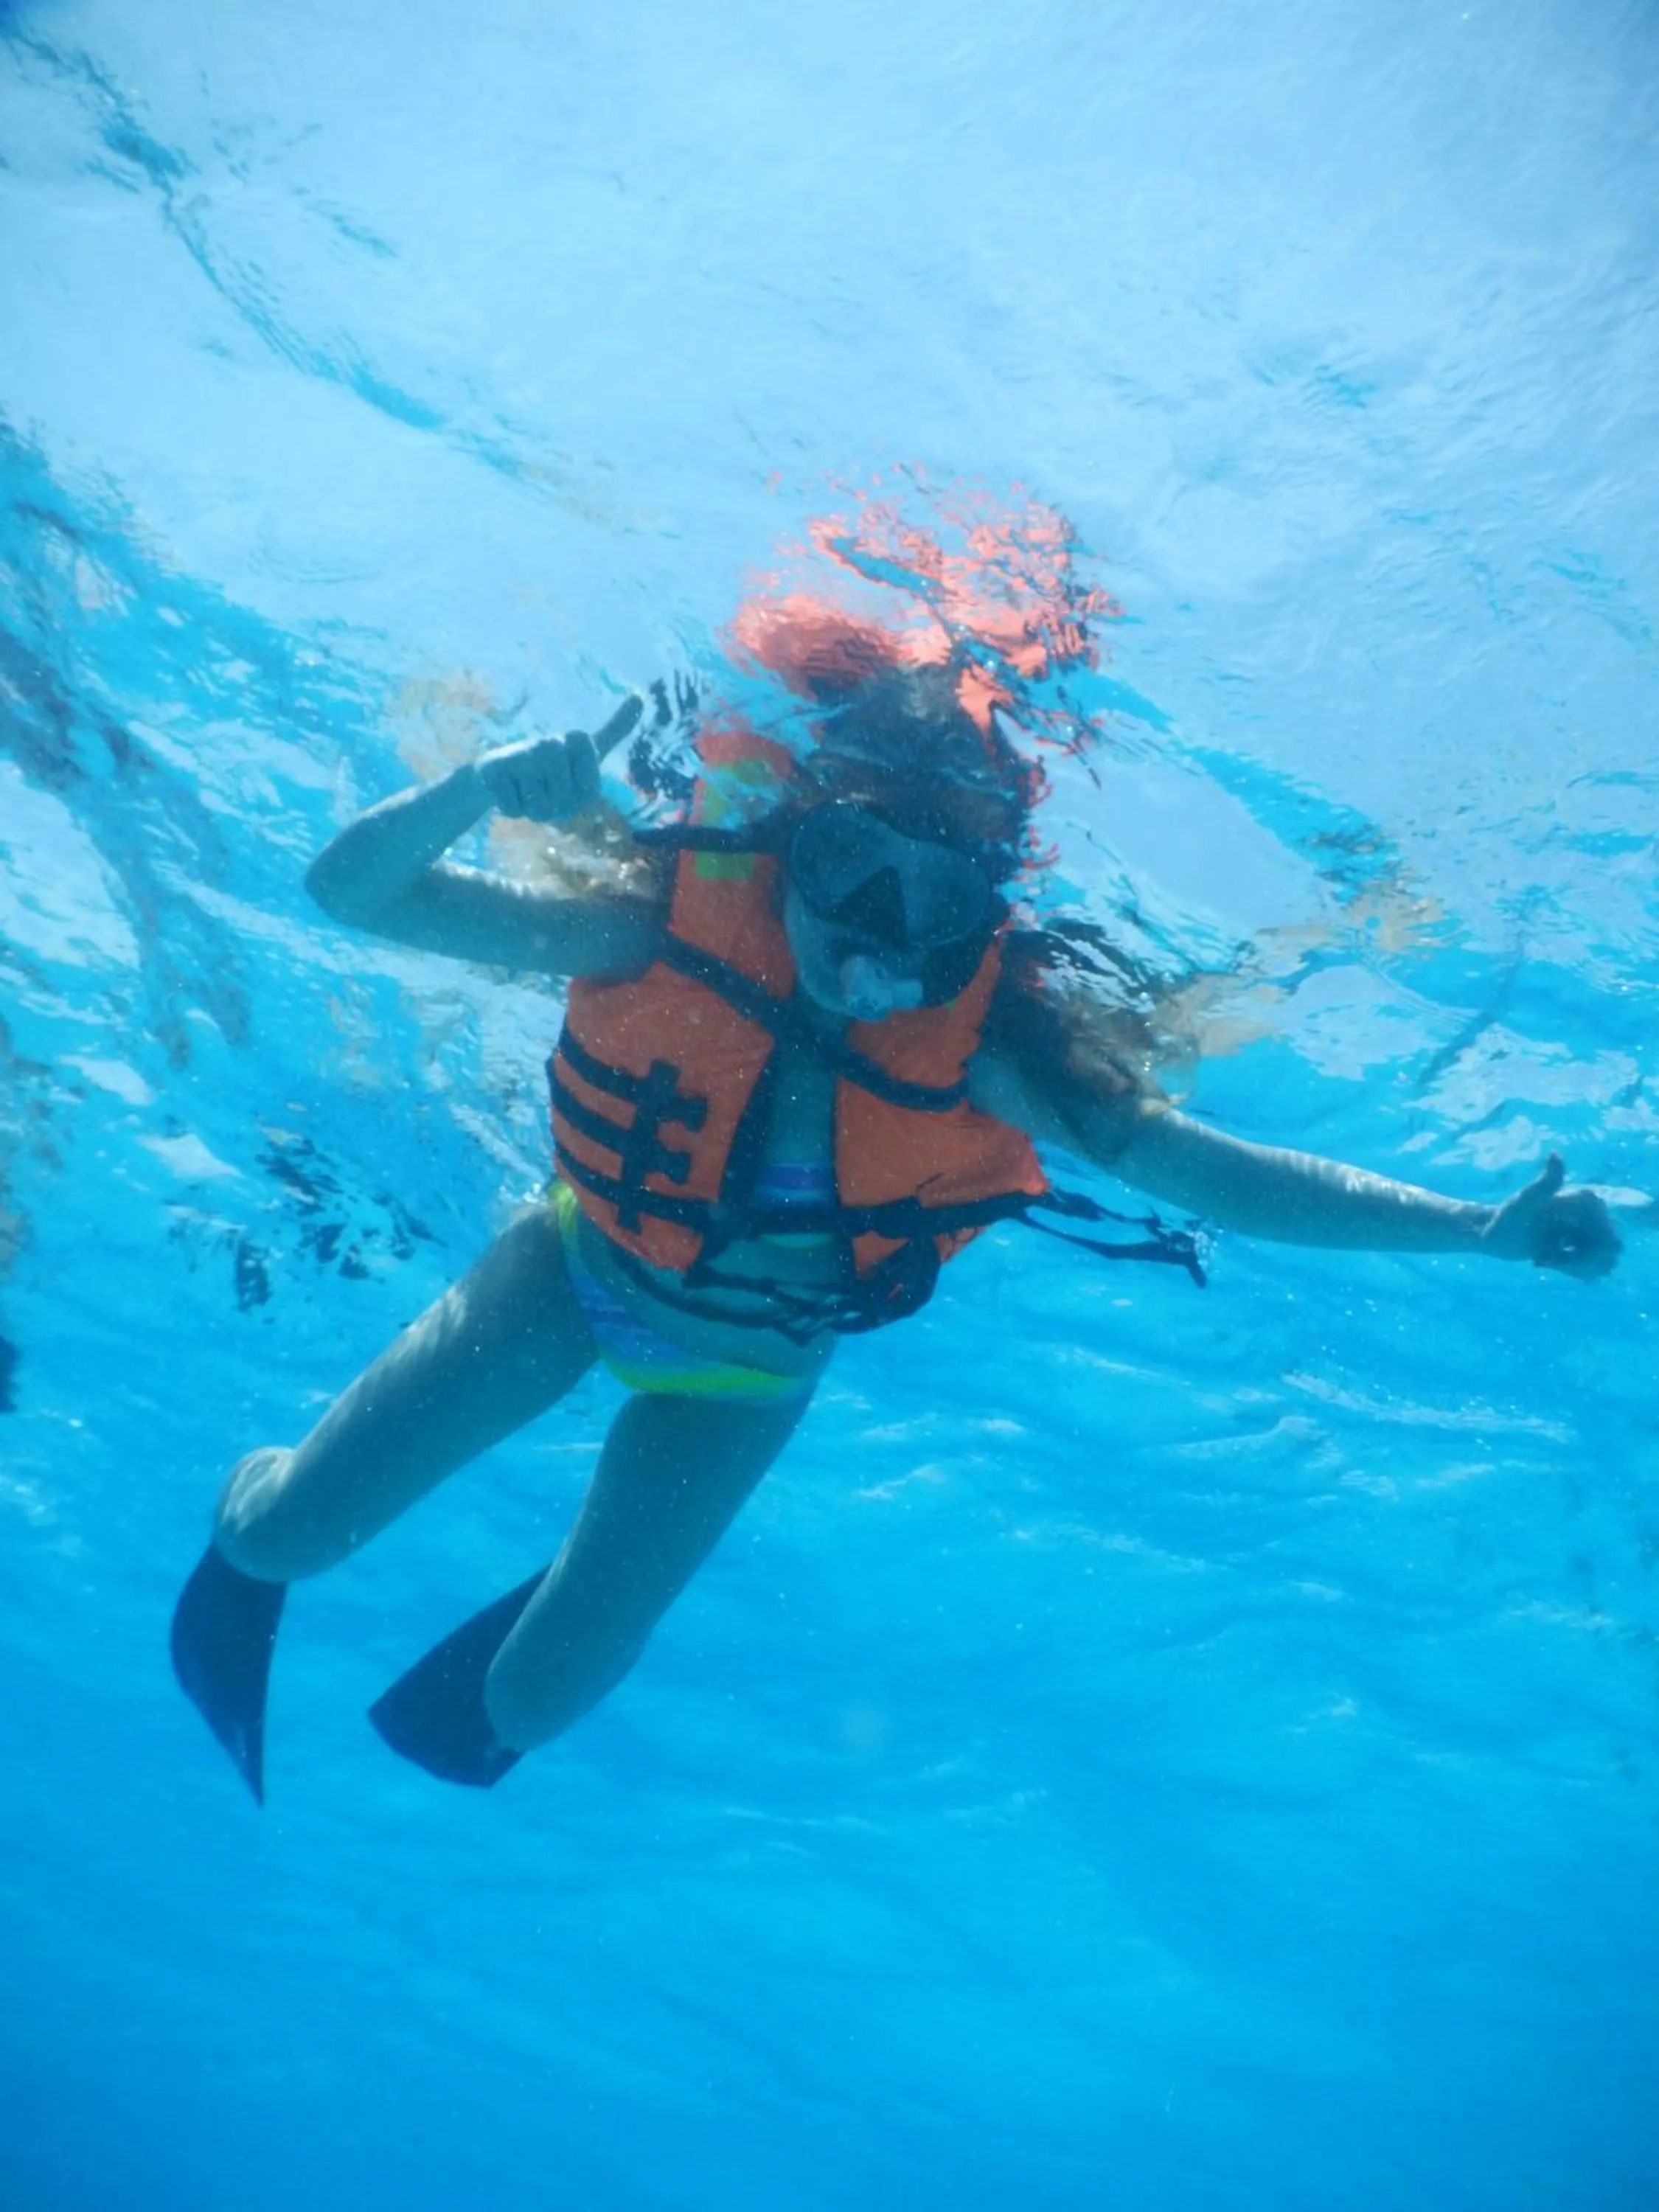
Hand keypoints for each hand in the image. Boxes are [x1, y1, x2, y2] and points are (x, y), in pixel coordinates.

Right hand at [475, 696, 641, 822]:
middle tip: (547, 790)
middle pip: (565, 800)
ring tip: (528, 790)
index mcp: (576, 741)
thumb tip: (640, 695)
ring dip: (534, 809)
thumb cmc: (550, 768)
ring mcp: (520, 756)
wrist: (500, 775)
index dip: (580, 794)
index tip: (571, 779)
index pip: (591, 790)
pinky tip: (508, 791)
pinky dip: (512, 809)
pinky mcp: (493, 770)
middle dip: (556, 806)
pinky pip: (513, 809)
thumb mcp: (588, 752)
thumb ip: (615, 728)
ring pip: (539, 807)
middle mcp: (549, 743)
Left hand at [1481, 1153, 1620, 1278]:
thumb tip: (1555, 1154)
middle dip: (1579, 1263)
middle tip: (1548, 1258)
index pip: (1610, 1243)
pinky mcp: (1581, 1243)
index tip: (1558, 1251)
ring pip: (1602, 1263)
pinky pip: (1594, 1267)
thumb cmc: (1505, 1218)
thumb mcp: (1523, 1203)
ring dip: (1574, 1268)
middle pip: (1608, 1254)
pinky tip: (1548, 1260)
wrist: (1492, 1234)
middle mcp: (1594, 1212)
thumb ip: (1544, 1183)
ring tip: (1546, 1257)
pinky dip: (1572, 1270)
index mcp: (1589, 1202)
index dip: (1587, 1256)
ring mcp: (1589, 1228)